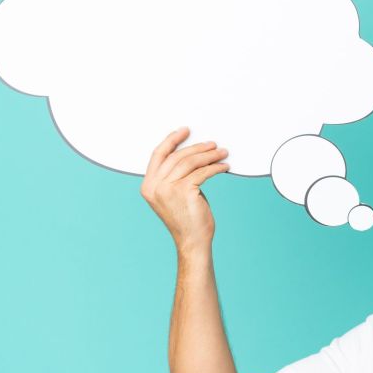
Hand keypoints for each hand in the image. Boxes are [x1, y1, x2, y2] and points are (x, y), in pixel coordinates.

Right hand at [140, 127, 230, 252]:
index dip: (171, 140)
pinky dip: (215, 167)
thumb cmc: (186, 219)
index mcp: (148, 186)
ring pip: (191, 162)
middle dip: (197, 147)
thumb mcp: (172, 195)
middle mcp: (155, 186)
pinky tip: (223, 166)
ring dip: (209, 155)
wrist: (192, 242)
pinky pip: (203, 172)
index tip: (184, 131)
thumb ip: (173, 176)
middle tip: (212, 144)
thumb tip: (190, 154)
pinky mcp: (185, 191)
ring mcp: (168, 189)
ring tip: (222, 153)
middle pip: (176, 156)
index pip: (158, 155)